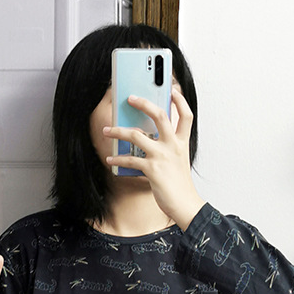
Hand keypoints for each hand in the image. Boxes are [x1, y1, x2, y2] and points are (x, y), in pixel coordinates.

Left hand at [104, 88, 204, 229]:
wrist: (185, 204)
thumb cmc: (179, 184)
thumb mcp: (178, 161)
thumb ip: (168, 147)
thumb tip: (147, 137)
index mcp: (182, 143)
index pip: (186, 115)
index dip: (180, 100)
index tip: (172, 89)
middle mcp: (173, 146)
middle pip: (160, 115)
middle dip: (144, 103)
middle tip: (130, 98)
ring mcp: (162, 156)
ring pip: (136, 135)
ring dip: (118, 131)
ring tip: (107, 130)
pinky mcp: (152, 169)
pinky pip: (130, 159)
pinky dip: (117, 159)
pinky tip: (110, 159)